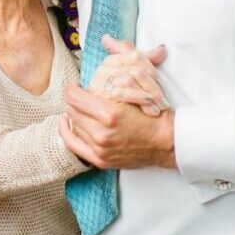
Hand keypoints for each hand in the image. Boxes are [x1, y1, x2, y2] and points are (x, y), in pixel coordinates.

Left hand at [61, 82, 175, 170]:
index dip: (73, 88)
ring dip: (74, 114)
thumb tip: (93, 74)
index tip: (77, 86)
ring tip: (80, 108)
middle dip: (74, 100)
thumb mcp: (135, 93)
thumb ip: (112, 84)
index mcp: (110, 114)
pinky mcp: (100, 160)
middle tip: (80, 95)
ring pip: (73, 124)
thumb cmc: (154, 116)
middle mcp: (102, 133)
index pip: (75, 97)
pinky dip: (67, 132)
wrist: (167, 142)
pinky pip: (73, 145)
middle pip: (72, 110)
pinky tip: (67, 123)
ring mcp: (100, 149)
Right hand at [90, 35, 167, 116]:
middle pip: (135, 70)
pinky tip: (150, 110)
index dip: (152, 70)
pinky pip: (123, 93)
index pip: (135, 57)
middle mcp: (102, 70)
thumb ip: (147, 61)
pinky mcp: (99, 97)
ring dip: (149, 95)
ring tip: (159, 107)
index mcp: (110, 62)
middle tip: (163, 100)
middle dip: (153, 86)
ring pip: (130, 80)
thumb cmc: (127, 104)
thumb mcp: (136, 80)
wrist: (114, 124)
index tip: (160, 83)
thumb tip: (161, 50)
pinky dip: (140, 100)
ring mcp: (98, 83)